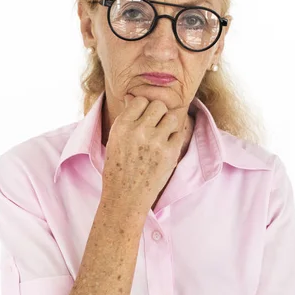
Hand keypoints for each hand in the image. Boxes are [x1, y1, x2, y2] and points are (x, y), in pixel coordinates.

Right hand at [101, 94, 186, 211]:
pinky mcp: (170, 153)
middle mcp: (139, 131)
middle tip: (155, 126)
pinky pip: (179, 133)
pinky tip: (166, 147)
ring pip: (172, 117)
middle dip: (158, 114)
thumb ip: (127, 118)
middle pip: (158, 105)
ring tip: (162, 136)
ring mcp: (156, 142)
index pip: (140, 100)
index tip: (144, 118)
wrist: (126, 196)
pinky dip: (175, 138)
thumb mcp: (115, 140)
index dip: (144, 108)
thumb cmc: (118, 168)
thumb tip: (133, 97)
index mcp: (122, 125)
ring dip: (169, 124)